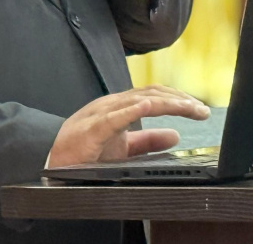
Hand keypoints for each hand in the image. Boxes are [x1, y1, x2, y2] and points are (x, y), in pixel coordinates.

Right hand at [46, 85, 209, 168]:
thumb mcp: (123, 147)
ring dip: (167, 102)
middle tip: (202, 110)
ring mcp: (103, 114)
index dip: (178, 99)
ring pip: (140, 100)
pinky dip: (135, 109)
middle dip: (179, 100)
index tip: (199, 108)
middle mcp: (114, 105)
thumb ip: (148, 142)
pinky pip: (116, 116)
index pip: (154, 95)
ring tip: (188, 108)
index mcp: (120, 108)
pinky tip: (152, 106)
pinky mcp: (94, 128)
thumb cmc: (83, 151)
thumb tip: (175, 135)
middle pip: (152, 93)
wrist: (50, 159)